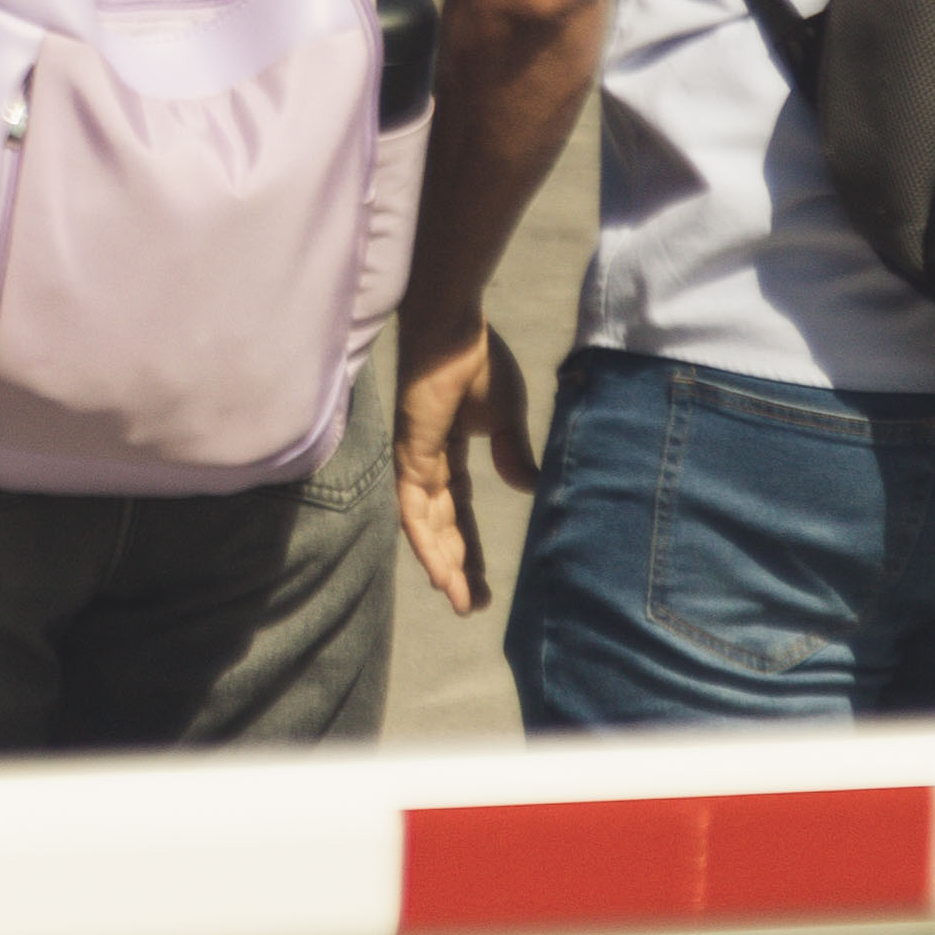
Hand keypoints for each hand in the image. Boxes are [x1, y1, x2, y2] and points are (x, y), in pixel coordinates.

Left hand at [391, 317, 538, 611]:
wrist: (457, 328)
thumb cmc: (479, 360)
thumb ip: (513, 453)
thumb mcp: (508, 417)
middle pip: (442, 527)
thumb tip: (526, 486)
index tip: (482, 584)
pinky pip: (412, 507)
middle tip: (469, 606)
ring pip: (426, 526)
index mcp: (450, 454)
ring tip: (458, 601)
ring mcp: (415, 460)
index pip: (461, 512)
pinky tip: (437, 571)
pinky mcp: (409, 455)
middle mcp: (428, 463)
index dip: (471, 549)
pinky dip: (424, 541)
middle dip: (456, 567)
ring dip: (441, 564)